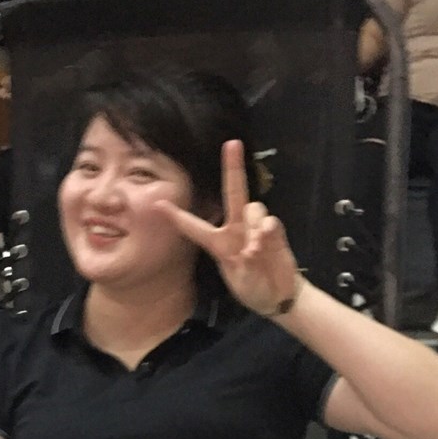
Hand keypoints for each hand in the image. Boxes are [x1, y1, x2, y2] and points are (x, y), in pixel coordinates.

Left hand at [156, 140, 304, 318]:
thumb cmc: (253, 289)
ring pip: (253, 209)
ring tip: (255, 251)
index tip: (159, 204)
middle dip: (232, 167)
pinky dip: (267, 232)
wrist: (278, 295)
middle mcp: (236, 230)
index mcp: (219, 244)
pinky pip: (270, 222)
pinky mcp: (274, 231)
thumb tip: (254, 244)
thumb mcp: (242, 282)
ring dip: (253, 226)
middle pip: (234, 192)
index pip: (195, 228)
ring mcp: (256, 228)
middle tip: (232, 143)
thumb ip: (246, 264)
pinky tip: (266, 244)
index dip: (178, 217)